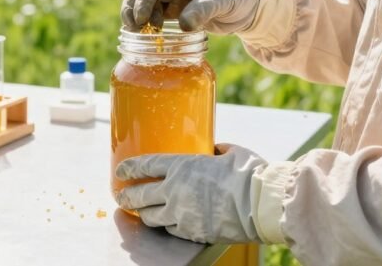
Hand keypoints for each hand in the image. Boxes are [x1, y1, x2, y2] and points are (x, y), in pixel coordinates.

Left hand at [114, 144, 267, 243]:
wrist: (262, 205)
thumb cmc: (249, 174)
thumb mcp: (231, 152)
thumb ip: (216, 150)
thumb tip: (214, 149)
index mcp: (182, 165)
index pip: (144, 165)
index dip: (128, 168)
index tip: (119, 170)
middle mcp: (175, 190)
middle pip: (139, 195)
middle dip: (126, 196)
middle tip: (121, 196)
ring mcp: (181, 214)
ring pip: (151, 217)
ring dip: (144, 213)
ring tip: (142, 212)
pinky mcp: (191, 232)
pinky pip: (171, 230)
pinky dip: (167, 226)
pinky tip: (168, 223)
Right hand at [120, 0, 259, 32]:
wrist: (247, 8)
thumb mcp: (219, 1)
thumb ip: (202, 10)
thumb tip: (183, 25)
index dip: (142, 0)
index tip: (141, 18)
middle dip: (132, 8)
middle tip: (133, 28)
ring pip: (144, 6)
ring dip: (138, 19)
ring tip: (138, 36)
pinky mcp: (175, 14)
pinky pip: (154, 19)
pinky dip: (148, 28)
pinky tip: (149, 40)